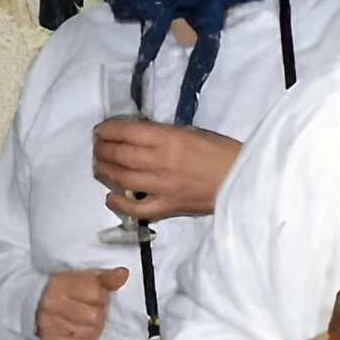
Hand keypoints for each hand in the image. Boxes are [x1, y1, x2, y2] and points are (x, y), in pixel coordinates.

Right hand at [36, 267, 128, 339]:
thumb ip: (103, 278)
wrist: (34, 306)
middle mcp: (52, 305)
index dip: (101, 295)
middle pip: (95, 315)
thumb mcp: (80, 278)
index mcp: (59, 284)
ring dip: (93, 327)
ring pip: (91, 332)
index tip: (94, 295)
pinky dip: (86, 339)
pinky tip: (80, 331)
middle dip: (98, 312)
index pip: (96, 293)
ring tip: (85, 320)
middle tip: (89, 309)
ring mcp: (49, 325)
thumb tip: (123, 273)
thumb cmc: (62, 290)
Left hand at [93, 120, 242, 223]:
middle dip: (102, 149)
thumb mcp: (191, 132)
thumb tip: (136, 137)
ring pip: (121, 179)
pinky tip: (110, 197)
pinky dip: (118, 203)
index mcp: (169, 139)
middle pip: (119, 155)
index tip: (100, 130)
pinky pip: (136, 209)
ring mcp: (162, 187)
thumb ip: (162, 134)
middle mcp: (161, 162)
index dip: (108, 130)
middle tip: (97, 147)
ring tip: (99, 166)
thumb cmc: (220, 152)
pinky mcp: (167, 207)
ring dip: (105, 171)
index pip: (127, 132)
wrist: (242, 180)